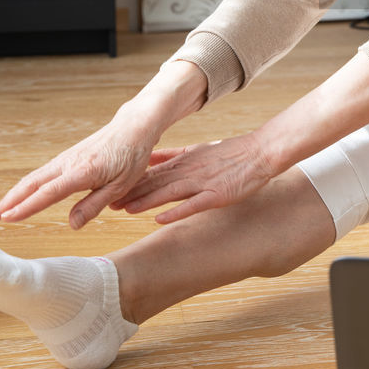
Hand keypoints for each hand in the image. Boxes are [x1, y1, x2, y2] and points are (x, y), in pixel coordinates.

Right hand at [0, 60, 206, 228]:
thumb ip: (95, 205)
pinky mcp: (67, 157)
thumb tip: (71, 225)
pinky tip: (19, 197)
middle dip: (7, 202)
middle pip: (31, 184)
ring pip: (33, 179)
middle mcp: (69, 163)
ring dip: (12, 195)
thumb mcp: (122, 185)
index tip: (6, 219)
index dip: (27, 207)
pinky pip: (41, 174)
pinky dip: (25, 187)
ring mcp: (65, 159)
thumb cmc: (132, 156)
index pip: (49, 193)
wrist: (134, 126)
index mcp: (83, 171)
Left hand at [111, 133, 276, 224]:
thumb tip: (148, 157)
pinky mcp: (218, 195)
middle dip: (131, 194)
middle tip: (107, 203)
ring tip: (126, 210)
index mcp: (184, 162)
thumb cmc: (230, 153)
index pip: (152, 173)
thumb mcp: (196, 150)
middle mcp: (190, 172)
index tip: (109, 190)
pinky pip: (194, 204)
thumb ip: (171, 155)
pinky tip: (159, 219)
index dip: (131, 183)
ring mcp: (204, 183)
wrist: (260, 152)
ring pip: (170, 193)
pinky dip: (176, 211)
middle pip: (156, 184)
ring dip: (147, 201)